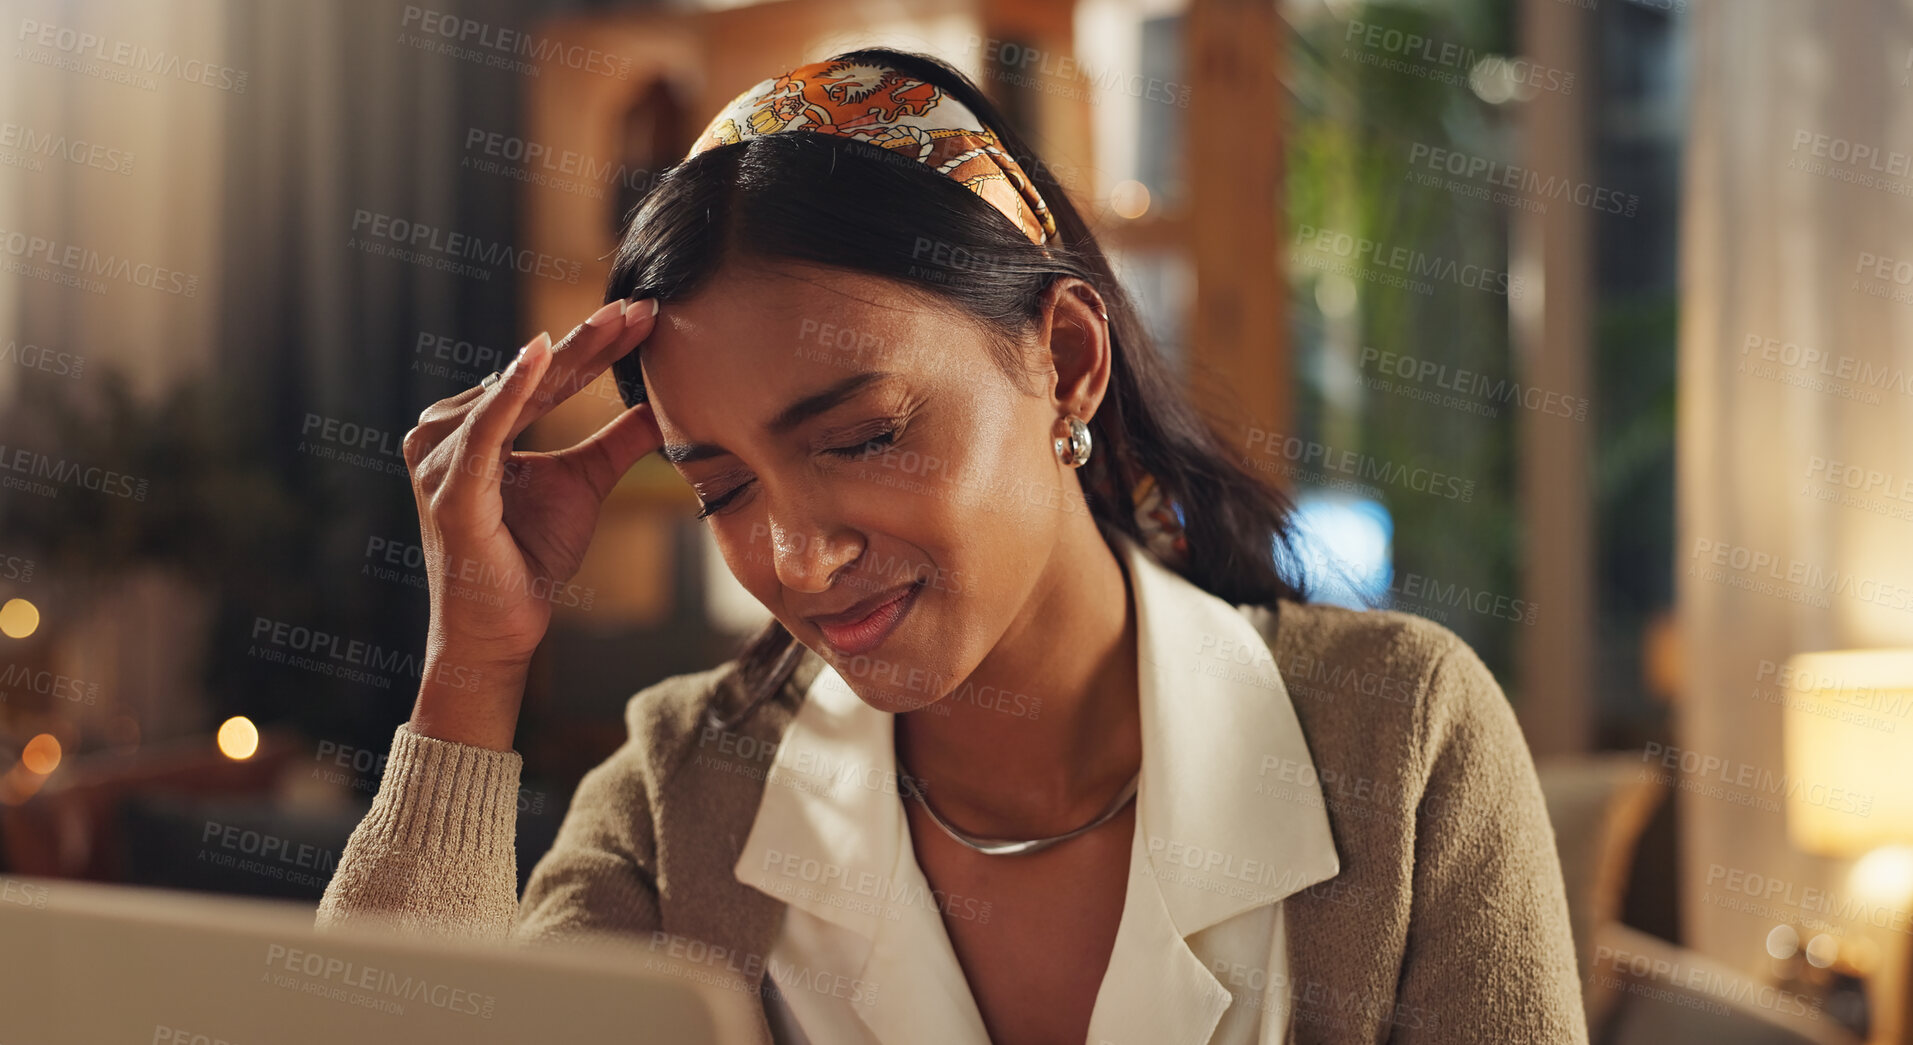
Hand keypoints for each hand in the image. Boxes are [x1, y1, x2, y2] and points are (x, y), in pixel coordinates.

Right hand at [401, 297, 662, 747]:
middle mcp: (449, 429)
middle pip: (537, 377)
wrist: (502, 628)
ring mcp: (443, 455)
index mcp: (477, 425)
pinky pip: (488, 428)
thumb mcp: (585, 484)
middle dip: (594, 340)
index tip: (648, 314)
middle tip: (645, 305)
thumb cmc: (530, 557)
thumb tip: (663, 405)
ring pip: (519, 392)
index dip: (599, 346)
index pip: (550, 376)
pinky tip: (541, 351)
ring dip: (569, 355)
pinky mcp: (451, 484)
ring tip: (617, 321)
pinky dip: (513, 389)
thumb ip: (618, 442)